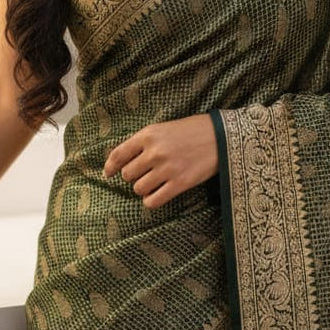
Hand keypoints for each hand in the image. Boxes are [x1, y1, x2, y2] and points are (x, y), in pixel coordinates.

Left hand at [103, 115, 217, 208]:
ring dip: (144, 188)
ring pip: (139, 189)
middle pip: (128, 175)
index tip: (108, 174)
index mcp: (148, 135)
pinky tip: (157, 195)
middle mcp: (154, 152)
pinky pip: (153, 200)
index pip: (118, 154)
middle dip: (134, 176)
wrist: (221, 137)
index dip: (110, 166)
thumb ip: (144, 142)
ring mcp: (167, 169)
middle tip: (145, 173)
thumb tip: (122, 160)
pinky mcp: (179, 183)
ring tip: (155, 182)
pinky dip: (151, 200)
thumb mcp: (164, 128)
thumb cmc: (192, 130)